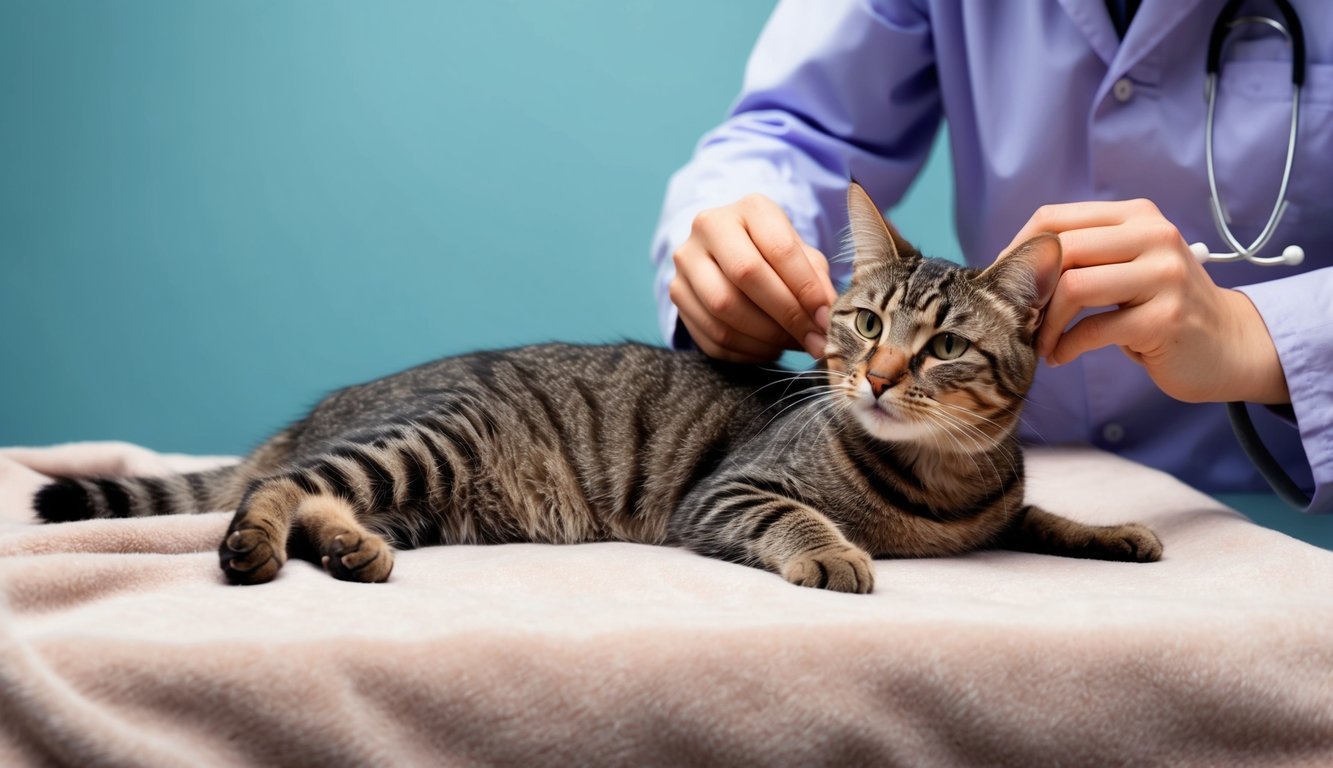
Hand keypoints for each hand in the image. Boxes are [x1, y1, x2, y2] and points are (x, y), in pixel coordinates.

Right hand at [670, 194, 836, 361]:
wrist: (730, 253)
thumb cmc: (775, 255)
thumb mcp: (802, 256)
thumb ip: (816, 281)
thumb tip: (826, 318)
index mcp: (750, 208)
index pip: (779, 248)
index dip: (806, 289)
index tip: (825, 318)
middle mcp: (709, 226)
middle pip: (746, 274)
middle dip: (785, 314)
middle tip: (812, 339)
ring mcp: (686, 260)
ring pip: (723, 308)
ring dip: (765, 336)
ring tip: (790, 344)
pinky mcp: (676, 293)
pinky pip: (710, 334)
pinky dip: (745, 351)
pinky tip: (767, 348)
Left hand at [1008, 199, 1288, 404]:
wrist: (1227, 344)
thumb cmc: (1160, 306)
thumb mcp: (1125, 266)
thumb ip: (1081, 255)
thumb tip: (1007, 266)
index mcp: (1136, 215)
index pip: (1055, 217)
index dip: (1016, 249)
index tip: (1000, 281)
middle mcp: (1154, 236)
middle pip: (1061, 249)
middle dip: (1027, 288)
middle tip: (1017, 317)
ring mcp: (1164, 275)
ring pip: (1073, 286)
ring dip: (1045, 322)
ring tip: (1040, 341)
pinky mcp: (1166, 318)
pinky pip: (1093, 329)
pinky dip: (1066, 346)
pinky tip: (1061, 356)